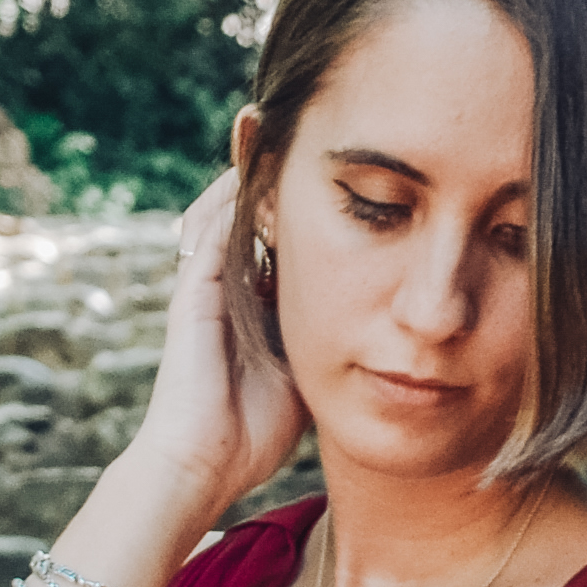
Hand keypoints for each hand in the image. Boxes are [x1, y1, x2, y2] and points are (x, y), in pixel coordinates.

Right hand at [118, 147, 310, 521]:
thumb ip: (340, 343)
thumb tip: (394, 330)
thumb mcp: (313, 374)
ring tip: (272, 124)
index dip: (310, 201)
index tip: (342, 165)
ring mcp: (206, 285)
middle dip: (275, 169)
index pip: (283, 238)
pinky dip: (230, 194)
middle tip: (304, 123)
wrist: (204, 464)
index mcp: (256, 306)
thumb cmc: (255, 435)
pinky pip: (211, 228)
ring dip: (248, 167)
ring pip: (227, 209)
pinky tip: (255, 164)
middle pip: (253, 211)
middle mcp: (228, 287)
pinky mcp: (192, 290)